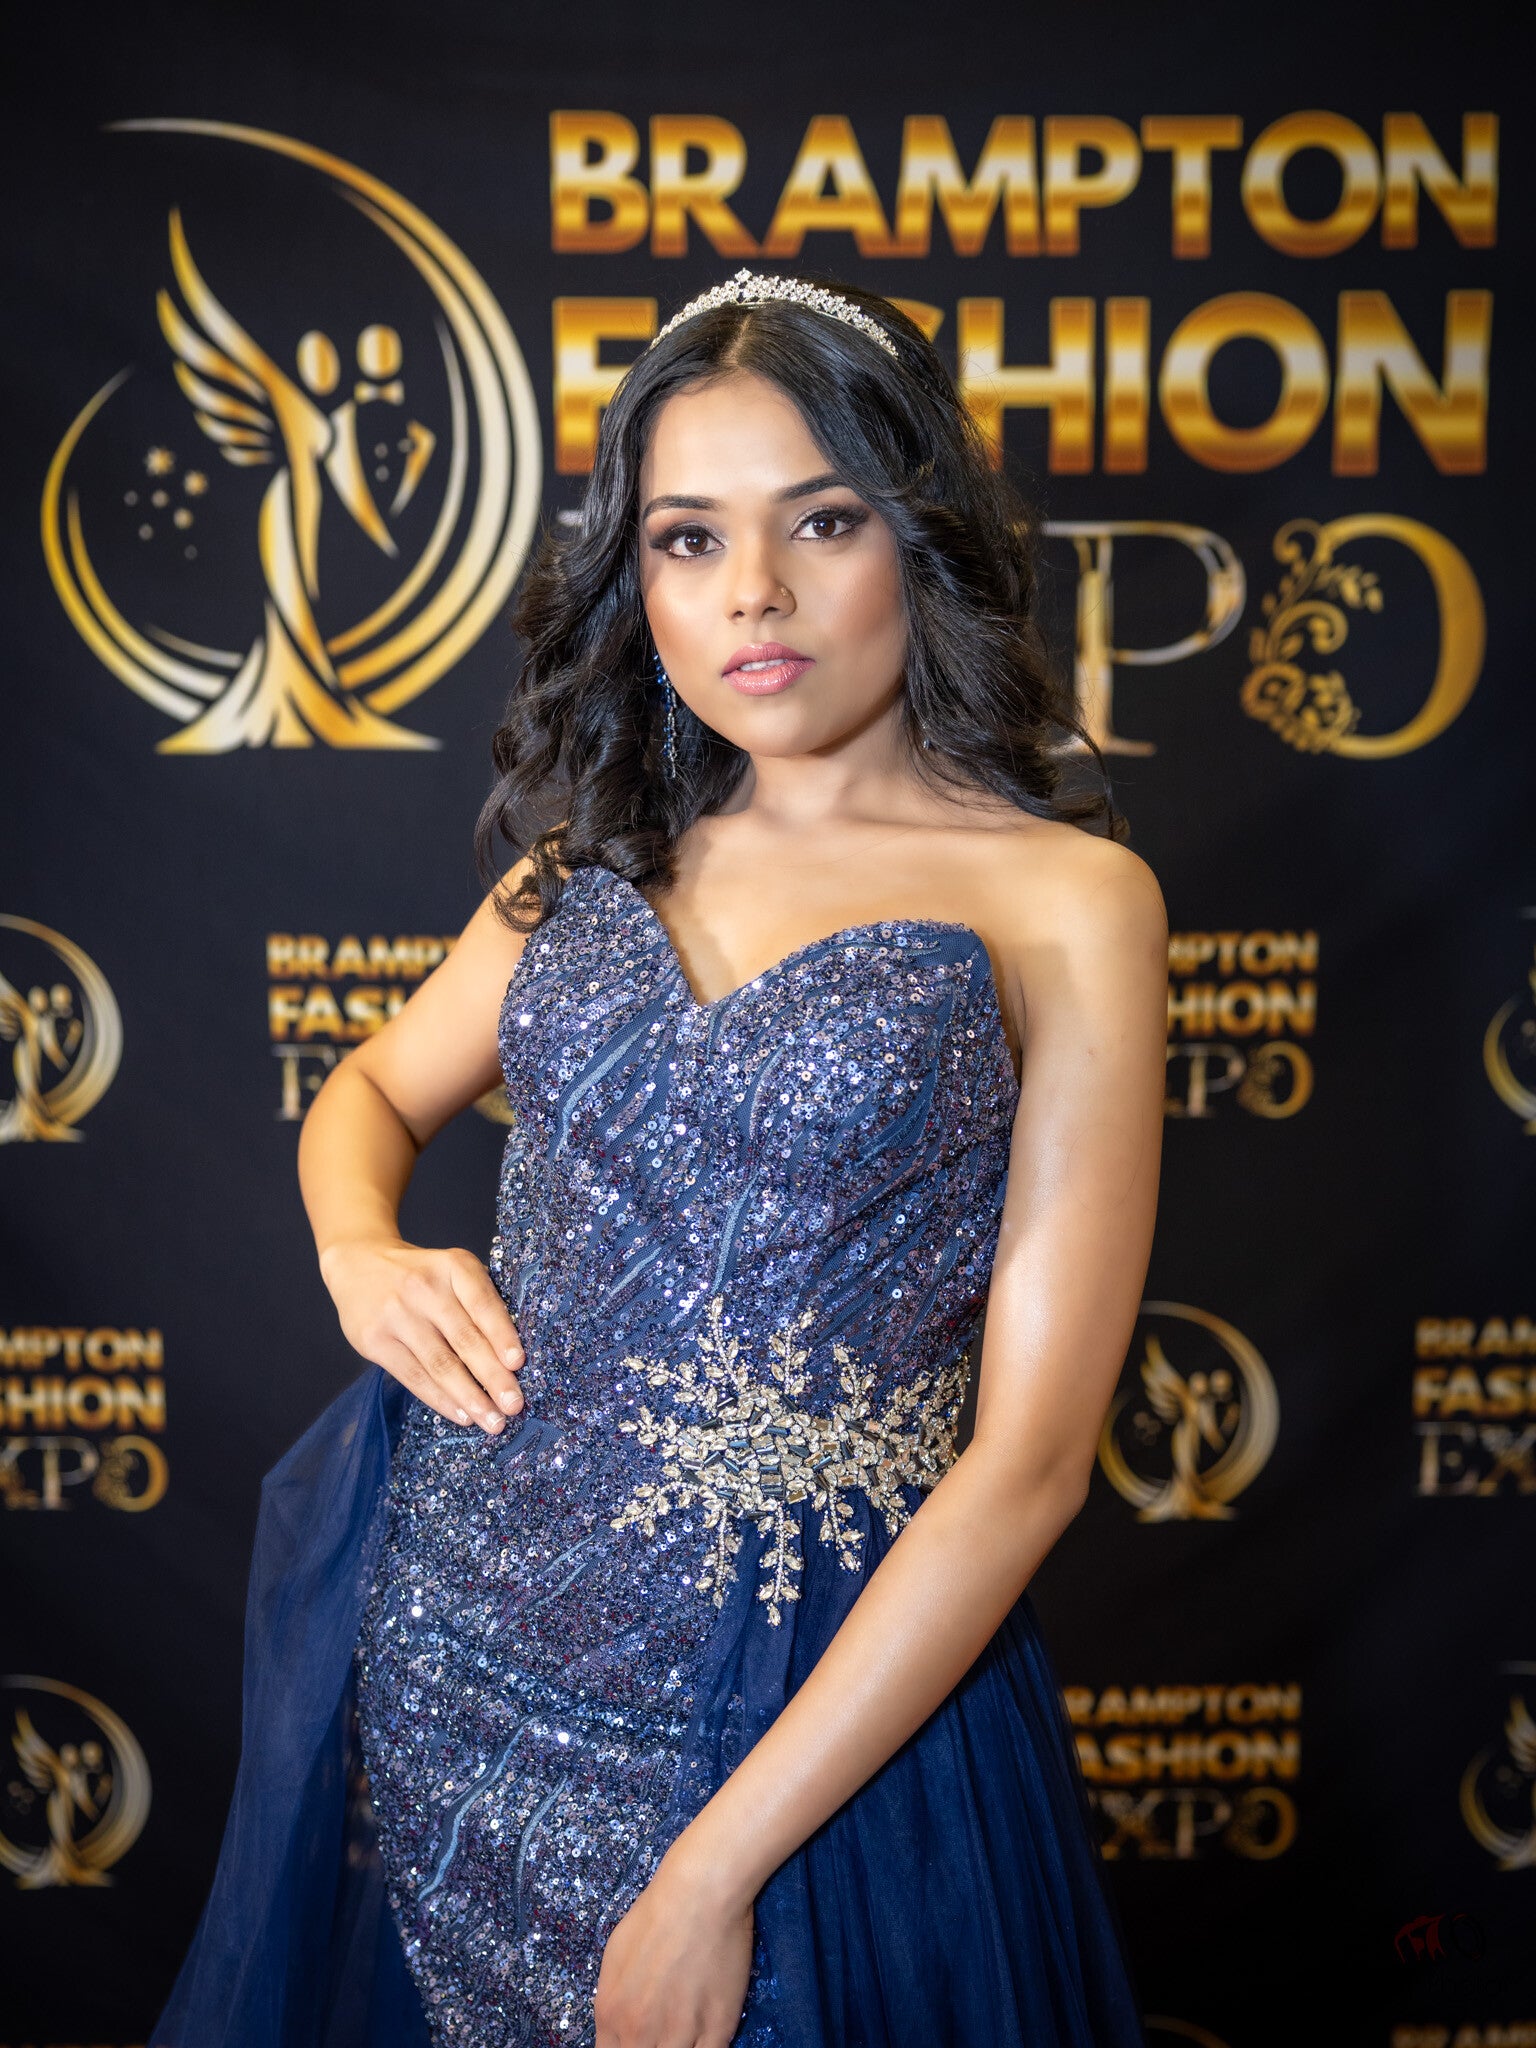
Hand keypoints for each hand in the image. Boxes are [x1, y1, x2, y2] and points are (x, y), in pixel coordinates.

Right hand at [318, 1238, 523, 1433]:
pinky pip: (414, 1376)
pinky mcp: (374, 1340)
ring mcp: (396, 1315)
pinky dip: (440, 1399)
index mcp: (453, 1266)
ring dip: (470, 1397)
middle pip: (464, 1339)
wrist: (358, 1262)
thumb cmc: (421, 1274)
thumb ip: (478, 1301)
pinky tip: (462, 1414)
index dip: (502, 1335)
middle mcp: (424, 1288)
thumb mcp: (451, 1271)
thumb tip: (511, 1360)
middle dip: (493, 1377)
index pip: (483, 1303)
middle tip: (514, 1406)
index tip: (518, 1364)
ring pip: (440, 1364)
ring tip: (493, 1421)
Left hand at [594, 1851, 753, 2047]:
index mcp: (610, 2014)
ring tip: (684, 2032)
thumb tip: (620, 2029)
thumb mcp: (614, 1958)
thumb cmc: (655, 1915)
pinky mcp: (717, 2028)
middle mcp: (640, 2032)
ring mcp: (680, 2033)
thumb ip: (614, 2003)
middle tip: (663, 2033)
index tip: (640, 2042)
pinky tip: (704, 2034)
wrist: (700, 1892)